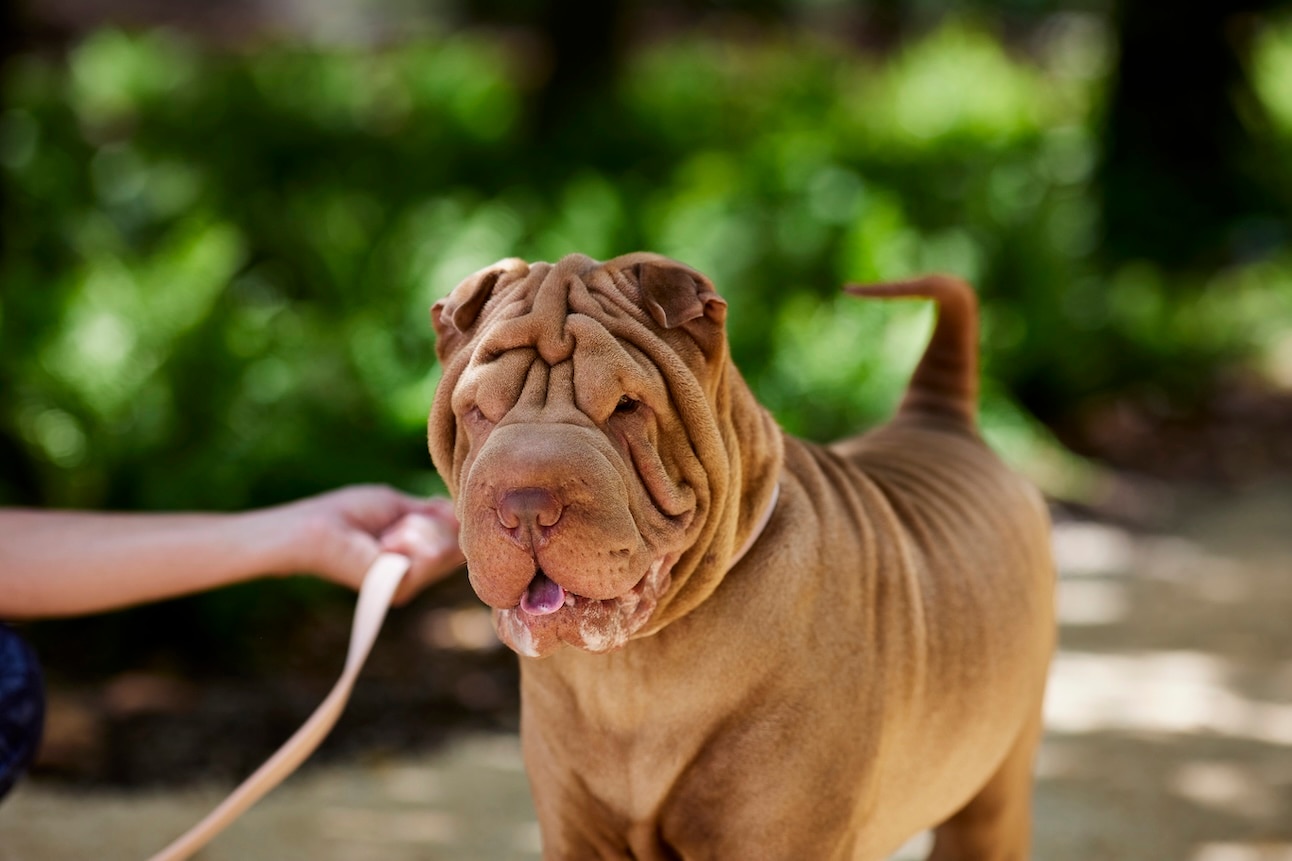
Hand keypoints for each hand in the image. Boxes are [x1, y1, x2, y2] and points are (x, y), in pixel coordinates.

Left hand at [262, 485, 463, 599]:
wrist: (319, 528)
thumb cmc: (350, 513)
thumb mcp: (400, 506)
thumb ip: (433, 513)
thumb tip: (461, 515)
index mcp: (417, 552)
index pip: (458, 536)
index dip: (448, 517)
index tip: (424, 507)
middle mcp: (418, 572)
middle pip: (458, 541)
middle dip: (430, 521)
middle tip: (394, 525)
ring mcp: (412, 583)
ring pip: (448, 547)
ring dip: (416, 529)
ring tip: (385, 536)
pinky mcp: (404, 589)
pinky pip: (432, 554)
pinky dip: (408, 539)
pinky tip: (383, 545)